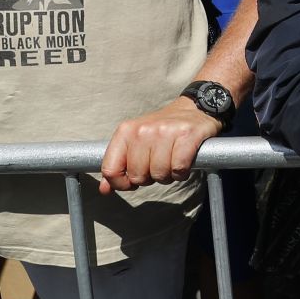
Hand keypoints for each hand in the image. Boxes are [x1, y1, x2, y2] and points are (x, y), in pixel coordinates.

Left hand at [97, 97, 220, 194]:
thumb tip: (105, 189)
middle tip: (158, 165)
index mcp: (126, 131)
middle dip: (149, 178)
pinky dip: (182, 172)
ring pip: (159, 174)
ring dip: (168, 176)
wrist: (194, 109)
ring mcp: (165, 132)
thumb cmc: (163, 130)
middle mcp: (143, 130)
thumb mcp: (135, 143)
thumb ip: (118, 165)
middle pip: (137, 175)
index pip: (110, 169)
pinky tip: (184, 163)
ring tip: (171, 162)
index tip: (132, 182)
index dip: (121, 183)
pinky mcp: (187, 135)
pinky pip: (178, 169)